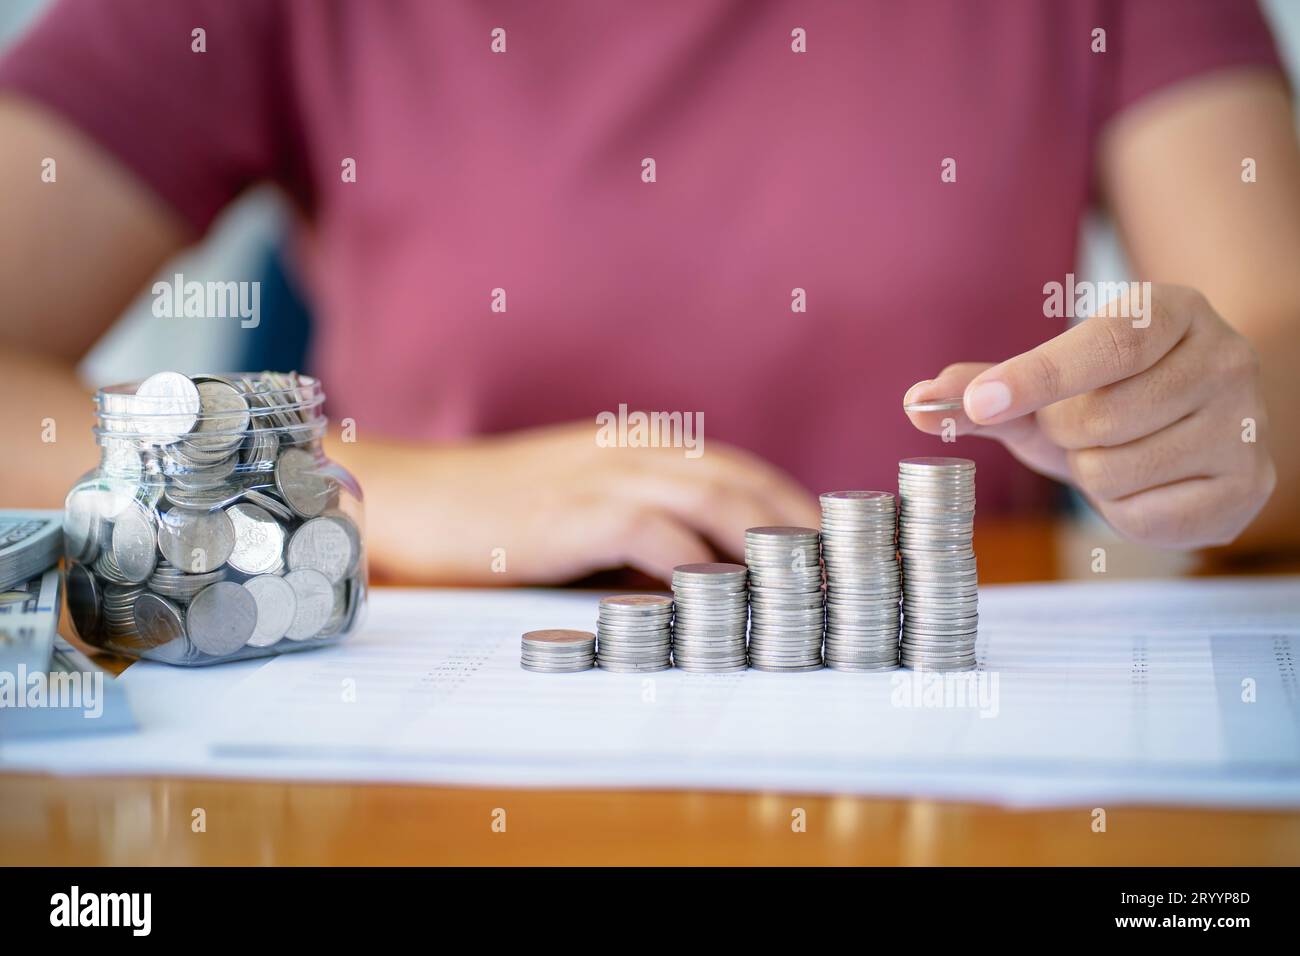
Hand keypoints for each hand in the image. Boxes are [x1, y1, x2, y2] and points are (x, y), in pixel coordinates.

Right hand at [330, 421, 819, 584]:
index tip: (838, 553)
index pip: (742, 472)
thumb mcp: (581, 513)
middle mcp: (635, 450)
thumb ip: (643, 533)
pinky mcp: (573, 512)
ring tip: (815, 589)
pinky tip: (728, 598)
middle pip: (746, 482)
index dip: (796, 509)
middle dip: (805, 528)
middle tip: (851, 576)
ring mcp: (604, 475)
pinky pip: (655, 533)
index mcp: (642, 446)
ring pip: (717, 500)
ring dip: (772, 545)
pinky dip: (699, 565)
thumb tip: (707, 582)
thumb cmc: (496, 517)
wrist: (409, 500)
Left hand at [904, 285, 1275, 548]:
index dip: (1034, 380)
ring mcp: (1246, 425)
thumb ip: (981, 389)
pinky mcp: (1249, 487)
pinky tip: (1148, 485)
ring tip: (1121, 453)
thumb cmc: (1109, 397)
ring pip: (1116, 472)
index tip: (978, 404)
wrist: (1191, 429)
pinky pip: (1146, 519)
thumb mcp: (1043, 387)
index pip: (1103, 346)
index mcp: (1172, 311)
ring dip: (1094, 476)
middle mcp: (1224, 358)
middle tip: (1085, 427)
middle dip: (1066, 436)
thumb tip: (916, 400)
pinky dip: (1125, 513)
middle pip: (1098, 419)